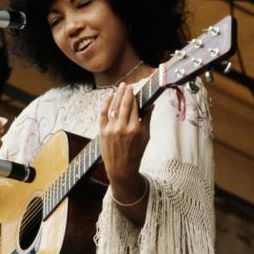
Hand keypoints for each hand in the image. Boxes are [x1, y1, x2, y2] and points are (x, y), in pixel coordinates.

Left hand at [99, 82, 151, 201]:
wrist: (120, 168)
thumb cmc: (135, 153)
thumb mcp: (146, 137)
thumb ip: (147, 119)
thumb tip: (151, 104)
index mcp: (135, 129)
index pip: (134, 107)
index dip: (134, 96)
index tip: (135, 90)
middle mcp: (122, 128)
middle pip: (124, 104)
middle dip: (126, 92)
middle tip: (127, 85)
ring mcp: (111, 129)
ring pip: (113, 107)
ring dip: (117, 95)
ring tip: (120, 87)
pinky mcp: (102, 131)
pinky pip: (103, 114)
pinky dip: (106, 103)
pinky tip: (109, 96)